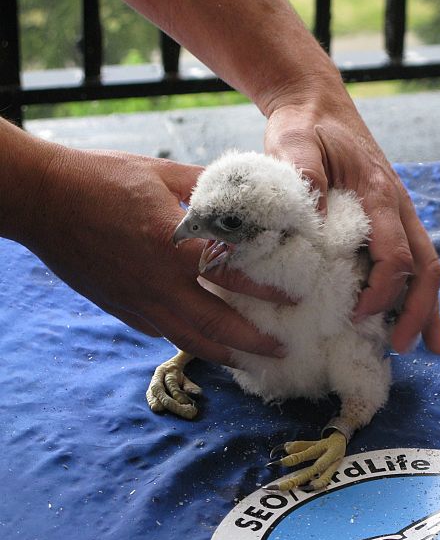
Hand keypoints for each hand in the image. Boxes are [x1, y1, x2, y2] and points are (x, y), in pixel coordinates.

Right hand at [23, 146, 285, 363]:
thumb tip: (245, 192)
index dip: (268, 290)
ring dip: (224, 355)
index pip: (233, 275)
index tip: (296, 298)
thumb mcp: (163, 174)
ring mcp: (138, 300)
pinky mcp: (121, 308)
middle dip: (253, 342)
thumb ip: (208, 187)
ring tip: (252, 364)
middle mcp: (159, 282)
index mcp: (174, 244)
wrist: (43, 199)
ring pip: (189, 339)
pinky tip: (206, 346)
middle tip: (283, 350)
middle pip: (216, 324)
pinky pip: (161, 332)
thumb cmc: (103, 179)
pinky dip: (188, 342)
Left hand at [262, 74, 439, 354]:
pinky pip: (411, 260)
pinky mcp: (388, 220)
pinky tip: (415, 320)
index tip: (360, 314)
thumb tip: (313, 222)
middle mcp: (397, 207)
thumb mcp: (294, 142)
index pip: (394, 252)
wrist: (318, 104)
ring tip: (430, 348)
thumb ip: (302, 174)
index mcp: (378, 193)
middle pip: (424, 266)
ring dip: (427, 308)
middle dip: (418, 311)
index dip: (383, 288)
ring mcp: (397, 214)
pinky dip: (416, 292)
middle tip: (401, 348)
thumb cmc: (305, 126)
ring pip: (425, 266)